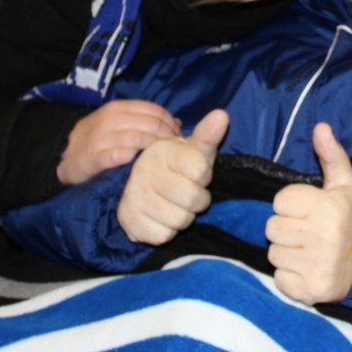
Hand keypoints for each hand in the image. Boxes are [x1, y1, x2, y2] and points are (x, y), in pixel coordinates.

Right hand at [57, 99, 181, 184]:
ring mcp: (102, 138)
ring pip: (139, 138)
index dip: (170, 122)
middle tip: (175, 149)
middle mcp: (110, 119)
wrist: (65, 156)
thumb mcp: (119, 123)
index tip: (178, 135)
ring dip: (156, 148)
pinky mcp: (95, 158)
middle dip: (167, 136)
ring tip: (163, 158)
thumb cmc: (98, 139)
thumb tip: (177, 123)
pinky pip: (121, 155)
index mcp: (118, 108)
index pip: (154, 110)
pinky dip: (134, 158)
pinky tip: (141, 163)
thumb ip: (145, 120)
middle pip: (150, 124)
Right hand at [116, 109, 227, 244]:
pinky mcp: (129, 221)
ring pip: (180, 220)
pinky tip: (161, 217)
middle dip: (198, 199)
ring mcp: (134, 197)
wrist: (146, 186)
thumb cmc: (178, 167)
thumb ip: (208, 135)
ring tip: (174, 203)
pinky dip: (168, 230)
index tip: (196, 172)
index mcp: (162, 151)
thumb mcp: (195, 150)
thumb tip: (221, 115)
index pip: (200, 170)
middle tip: (188, 191)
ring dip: (184, 216)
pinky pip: (164, 235)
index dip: (204, 175)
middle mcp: (144, 172)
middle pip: (194, 199)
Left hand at [266, 124, 351, 303]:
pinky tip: (307, 267)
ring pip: (273, 253)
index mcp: (327, 209)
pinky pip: (279, 278)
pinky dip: (289, 275)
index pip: (279, 202)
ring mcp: (315, 267)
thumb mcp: (346, 184)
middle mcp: (321, 238)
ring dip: (286, 251)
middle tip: (307, 230)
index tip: (310, 210)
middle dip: (286, 227)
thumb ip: (331, 155)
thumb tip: (320, 126)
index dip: (292, 204)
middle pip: (271, 228)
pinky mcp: (309, 291)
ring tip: (308, 249)